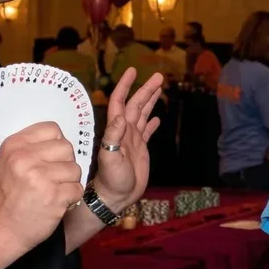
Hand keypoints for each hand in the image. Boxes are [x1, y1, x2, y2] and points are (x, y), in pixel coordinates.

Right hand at [0, 122, 83, 258]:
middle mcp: (25, 158)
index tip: (50, 158)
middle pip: (67, 147)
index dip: (56, 144)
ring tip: (52, 192)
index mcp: (14, 146)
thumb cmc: (7, 197)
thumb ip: (28, 147)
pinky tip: (55, 203)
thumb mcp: (6, 163)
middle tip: (53, 178)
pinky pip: (77, 188)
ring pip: (75, 169)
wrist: (1, 230)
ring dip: (69, 183)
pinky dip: (71, 198)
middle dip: (65, 163)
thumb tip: (57, 136)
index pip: (51, 128)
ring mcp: (40, 177)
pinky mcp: (54, 196)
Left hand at [92, 67, 163, 210]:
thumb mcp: (110, 158)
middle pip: (135, 105)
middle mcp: (124, 131)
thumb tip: (121, 117)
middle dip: (146, 90)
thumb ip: (113, 137)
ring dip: (150, 101)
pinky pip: (147, 132)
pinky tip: (157, 118)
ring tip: (159, 88)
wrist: (116, 196)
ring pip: (142, 114)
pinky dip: (151, 123)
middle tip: (159, 77)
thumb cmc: (111, 179)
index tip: (133, 71)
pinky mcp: (140, 149)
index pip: (120, 102)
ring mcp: (132, 140)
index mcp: (116, 130)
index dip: (125, 86)